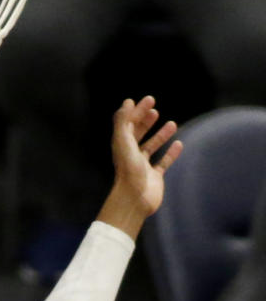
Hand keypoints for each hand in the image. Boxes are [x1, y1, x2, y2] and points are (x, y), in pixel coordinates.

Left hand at [111, 95, 182, 218]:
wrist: (134, 200)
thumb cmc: (128, 171)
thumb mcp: (124, 142)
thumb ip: (123, 121)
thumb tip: (128, 101)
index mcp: (121, 146)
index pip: (128, 124)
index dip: (137, 111)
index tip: (149, 100)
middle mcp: (131, 155)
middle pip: (137, 134)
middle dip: (145, 121)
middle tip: (154, 110)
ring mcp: (142, 167)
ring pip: (151, 147)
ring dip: (160, 135)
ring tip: (172, 123)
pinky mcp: (154, 177)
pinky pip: (163, 162)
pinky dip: (171, 153)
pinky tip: (179, 144)